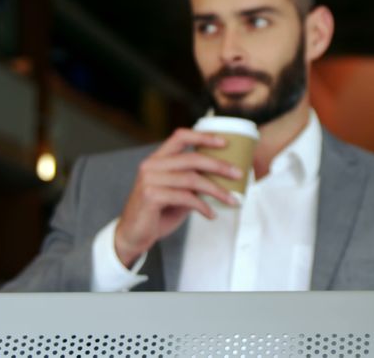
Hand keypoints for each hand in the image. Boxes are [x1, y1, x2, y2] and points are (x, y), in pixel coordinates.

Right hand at [113, 129, 239, 267]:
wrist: (134, 235)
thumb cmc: (159, 212)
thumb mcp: (178, 192)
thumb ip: (193, 181)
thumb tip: (225, 174)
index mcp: (158, 159)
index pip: (180, 137)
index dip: (203, 137)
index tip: (225, 142)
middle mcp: (151, 165)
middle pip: (192, 158)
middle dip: (219, 166)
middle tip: (239, 174)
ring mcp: (149, 180)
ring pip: (192, 179)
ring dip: (217, 190)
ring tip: (232, 200)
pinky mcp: (151, 196)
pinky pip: (185, 197)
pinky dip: (203, 206)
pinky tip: (211, 214)